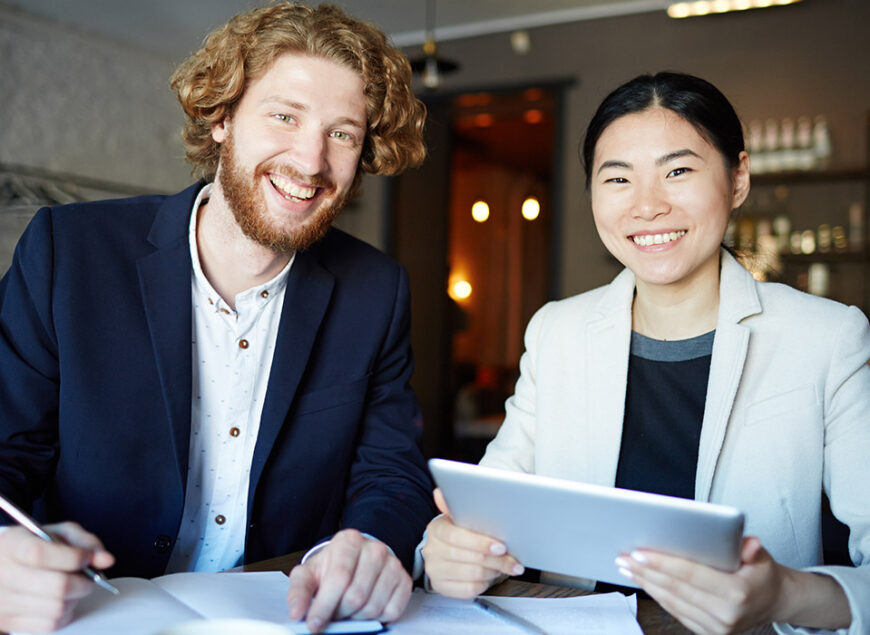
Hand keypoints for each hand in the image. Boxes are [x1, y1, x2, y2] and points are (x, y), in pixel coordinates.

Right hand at [0, 522, 114, 632]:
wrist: (3, 566)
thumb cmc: (35, 546)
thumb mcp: (57, 533)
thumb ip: (84, 541)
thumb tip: (106, 560)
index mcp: (11, 545)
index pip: (40, 554)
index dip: (72, 557)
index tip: (86, 558)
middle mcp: (2, 575)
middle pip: (56, 586)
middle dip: (83, 582)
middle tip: (89, 577)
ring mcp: (3, 603)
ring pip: (56, 608)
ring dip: (76, 598)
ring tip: (74, 587)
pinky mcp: (8, 622)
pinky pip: (49, 624)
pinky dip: (65, 614)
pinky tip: (63, 601)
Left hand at [286, 529, 410, 632]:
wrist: (357, 561)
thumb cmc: (331, 568)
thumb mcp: (309, 573)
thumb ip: (299, 591)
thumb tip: (297, 613)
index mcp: (349, 541)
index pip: (339, 577)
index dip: (324, 605)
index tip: (314, 624)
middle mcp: (374, 548)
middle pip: (356, 595)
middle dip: (340, 613)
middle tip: (334, 614)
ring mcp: (393, 563)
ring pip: (373, 606)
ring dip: (357, 617)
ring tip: (348, 610)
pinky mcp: (404, 580)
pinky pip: (392, 611)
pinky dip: (377, 618)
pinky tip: (366, 609)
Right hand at [422, 488, 523, 597]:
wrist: (442, 555)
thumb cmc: (457, 534)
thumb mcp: (457, 518)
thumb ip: (454, 506)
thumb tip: (440, 493)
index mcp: (436, 529)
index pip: (457, 536)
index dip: (481, 542)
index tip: (501, 546)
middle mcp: (432, 551)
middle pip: (471, 557)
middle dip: (497, 559)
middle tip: (513, 560)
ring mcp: (435, 571)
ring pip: (474, 574)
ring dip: (494, 570)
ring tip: (505, 565)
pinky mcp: (442, 587)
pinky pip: (470, 589)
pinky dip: (485, 583)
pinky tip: (491, 575)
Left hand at [616, 537, 789, 633]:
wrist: (773, 601)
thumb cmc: (761, 573)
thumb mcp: (761, 556)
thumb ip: (750, 548)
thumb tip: (748, 543)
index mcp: (737, 593)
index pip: (690, 574)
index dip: (662, 563)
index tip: (640, 552)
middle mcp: (726, 614)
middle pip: (675, 588)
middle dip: (646, 571)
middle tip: (624, 557)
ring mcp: (716, 628)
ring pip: (671, 602)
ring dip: (646, 583)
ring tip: (627, 567)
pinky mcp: (708, 633)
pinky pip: (676, 612)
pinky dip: (658, 595)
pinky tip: (644, 582)